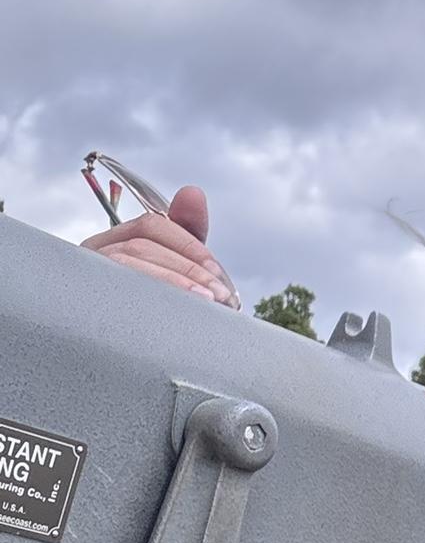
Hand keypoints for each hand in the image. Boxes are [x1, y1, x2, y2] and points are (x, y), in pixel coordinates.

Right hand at [82, 186, 240, 307]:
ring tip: (208, 303)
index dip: (190, 246)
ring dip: (176, 283)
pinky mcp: (85, 304)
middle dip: (189, 269)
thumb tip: (193, 191)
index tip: (218, 274)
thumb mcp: (176, 268)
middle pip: (141, 246)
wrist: (134, 351)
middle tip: (221, 295)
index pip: (150, 225)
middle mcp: (93, 255)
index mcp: (114, 240)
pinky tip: (178, 316)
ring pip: (128, 265)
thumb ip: (186, 233)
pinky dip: (153, 303)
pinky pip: (116, 296)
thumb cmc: (158, 306)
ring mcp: (84, 278)